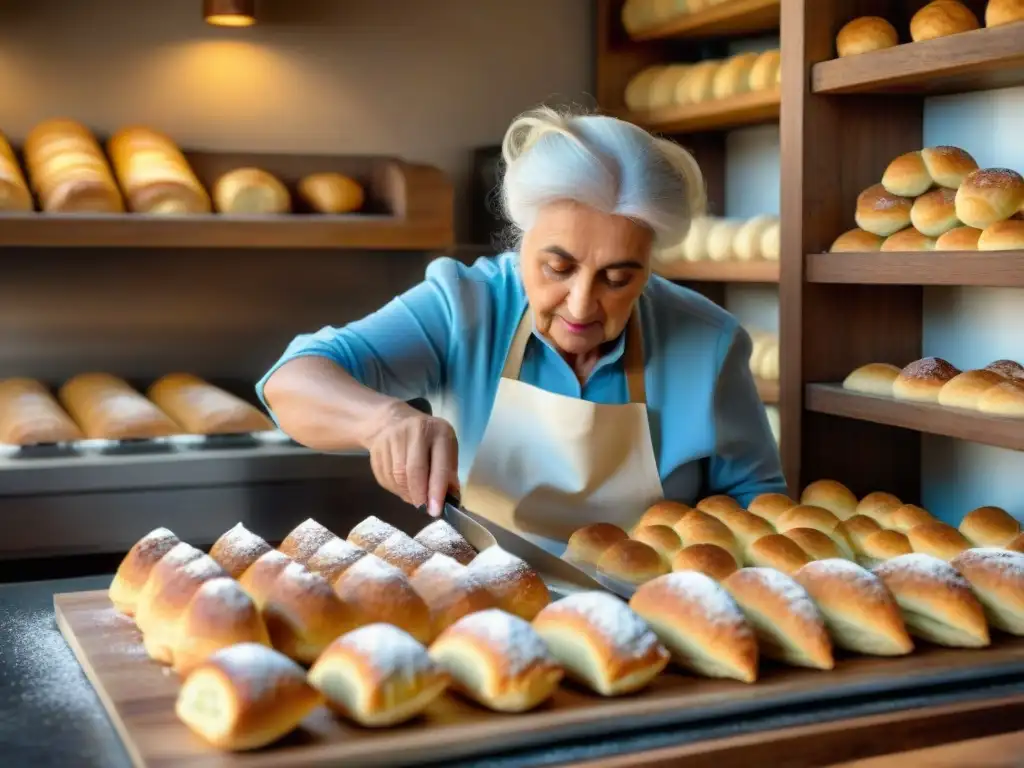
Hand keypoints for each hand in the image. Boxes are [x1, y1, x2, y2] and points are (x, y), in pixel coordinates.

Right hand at [365, 401, 458, 516]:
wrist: (392, 420)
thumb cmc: (428, 438)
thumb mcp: (446, 447)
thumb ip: (449, 471)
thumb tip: (450, 499)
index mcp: (438, 432)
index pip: (439, 465)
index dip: (437, 491)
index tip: (435, 511)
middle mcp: (414, 432)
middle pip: (413, 471)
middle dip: (418, 495)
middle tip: (422, 508)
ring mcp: (392, 439)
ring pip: (397, 477)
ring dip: (406, 493)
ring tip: (414, 497)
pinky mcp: (376, 449)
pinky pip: (385, 477)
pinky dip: (395, 489)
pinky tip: (402, 487)